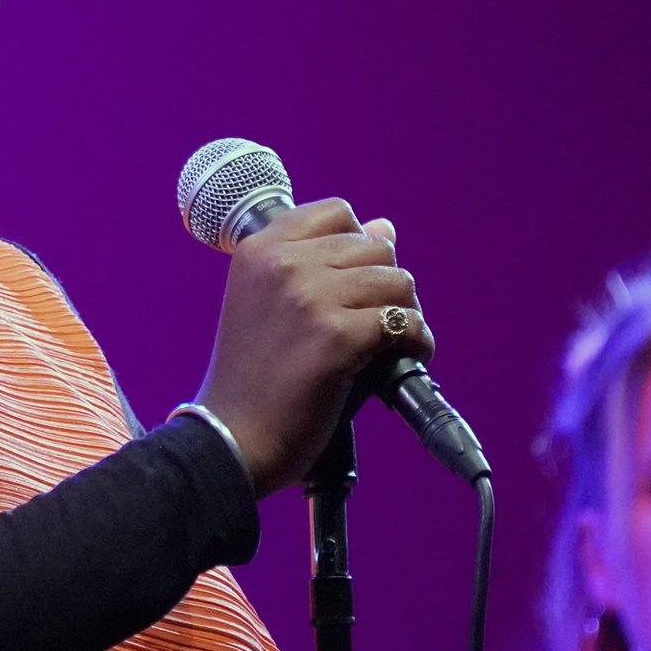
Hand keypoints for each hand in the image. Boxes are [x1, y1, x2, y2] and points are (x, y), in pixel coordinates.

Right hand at [195, 201, 433, 494]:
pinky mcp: (336, 337)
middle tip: (379, 321)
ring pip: (397, 281)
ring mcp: (309, 298)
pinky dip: (417, 342)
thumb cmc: (254, 376)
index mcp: (260, 248)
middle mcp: (282, 264)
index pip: (336, 212)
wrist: (233, 437)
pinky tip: (405, 358)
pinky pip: (405, 323)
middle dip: (386, 284)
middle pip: (375, 247)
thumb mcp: (270, 303)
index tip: (354, 283)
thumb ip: (322, 262)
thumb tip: (385, 227)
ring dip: (405, 313)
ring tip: (393, 342)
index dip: (358, 245)